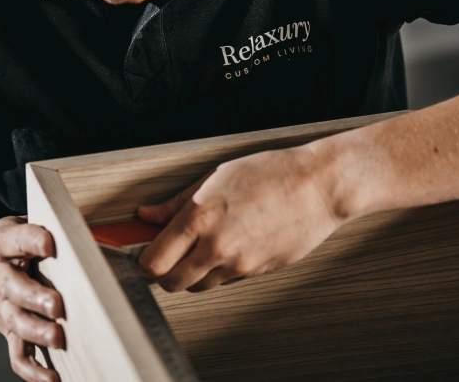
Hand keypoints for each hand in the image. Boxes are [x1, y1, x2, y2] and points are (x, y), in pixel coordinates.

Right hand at [0, 216, 64, 381]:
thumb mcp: (14, 225)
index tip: (50, 243)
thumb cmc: (2, 245)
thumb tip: (77, 230)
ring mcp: (2, 307)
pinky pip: (17, 354)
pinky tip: (51, 378)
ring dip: (37, 333)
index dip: (33, 240)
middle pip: (14, 288)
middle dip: (35, 298)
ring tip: (58, 339)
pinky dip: (32, 369)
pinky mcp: (7, 330)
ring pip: (16, 323)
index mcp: (1, 245)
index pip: (17, 239)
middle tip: (57, 305)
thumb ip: (38, 229)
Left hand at [136, 145, 338, 292]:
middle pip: (170, 283)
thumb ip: (176, 201)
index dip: (142, 261)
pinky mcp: (256, 272)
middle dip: (163, 272)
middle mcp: (216, 245)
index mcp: (200, 217)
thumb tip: (148, 215)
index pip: (153, 261)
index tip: (142, 253)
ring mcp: (238, 263)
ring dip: (191, 273)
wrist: (317, 187)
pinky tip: (227, 246)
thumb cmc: (270, 173)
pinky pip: (225, 280)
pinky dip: (218, 270)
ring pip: (197, 285)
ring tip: (198, 247)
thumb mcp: (215, 177)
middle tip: (166, 253)